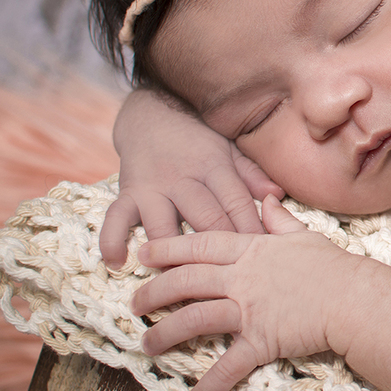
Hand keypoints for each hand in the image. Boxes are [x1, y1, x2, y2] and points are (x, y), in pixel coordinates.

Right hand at [101, 89, 283, 266]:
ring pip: (162, 224)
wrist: (152, 112)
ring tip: (178, 279)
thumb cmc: (200, 137)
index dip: (251, 230)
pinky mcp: (126, 192)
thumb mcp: (230, 148)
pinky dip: (112, 240)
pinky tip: (117, 263)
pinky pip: (115, 218)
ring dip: (169, 252)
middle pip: (205, 218)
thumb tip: (278, 195)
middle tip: (232, 277)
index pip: (236, 203)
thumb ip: (251, 174)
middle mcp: (183, 178)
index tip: (264, 256)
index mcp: (215, 167)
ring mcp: (152, 187)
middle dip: (219, 249)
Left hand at [133, 196, 356, 390]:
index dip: (168, 249)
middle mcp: (244, 278)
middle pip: (187, 280)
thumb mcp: (305, 236)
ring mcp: (250, 310)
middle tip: (135, 303)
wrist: (355, 298)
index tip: (144, 254)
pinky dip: (207, 388)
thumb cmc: (334, 267)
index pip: (201, 245)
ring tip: (148, 344)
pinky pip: (228, 367)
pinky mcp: (261, 341)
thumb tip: (267, 201)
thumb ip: (280, 220)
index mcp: (253, 251)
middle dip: (155, 291)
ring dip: (166, 333)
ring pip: (195, 318)